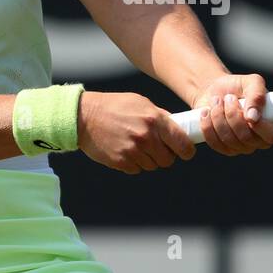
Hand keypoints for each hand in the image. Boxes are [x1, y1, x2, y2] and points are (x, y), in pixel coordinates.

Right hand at [77, 91, 195, 174]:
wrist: (85, 116)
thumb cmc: (114, 107)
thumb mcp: (141, 103)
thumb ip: (161, 117)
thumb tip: (178, 130)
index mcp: (155, 120)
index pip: (183, 144)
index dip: (187, 150)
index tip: (185, 151)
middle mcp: (146, 137)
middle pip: (168, 160)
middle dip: (165, 155)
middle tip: (155, 147)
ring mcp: (133, 151)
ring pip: (153, 166)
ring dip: (148, 159)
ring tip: (135, 145)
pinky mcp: (121, 161)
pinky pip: (137, 169)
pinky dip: (134, 163)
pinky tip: (125, 149)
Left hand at [190, 73, 272, 156]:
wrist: (216, 92)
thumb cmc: (238, 87)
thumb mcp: (252, 82)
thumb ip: (257, 95)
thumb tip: (253, 117)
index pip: (272, 135)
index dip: (258, 126)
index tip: (245, 109)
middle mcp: (260, 140)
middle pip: (246, 138)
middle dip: (232, 115)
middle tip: (228, 98)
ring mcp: (242, 147)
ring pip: (228, 140)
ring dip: (218, 117)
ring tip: (216, 101)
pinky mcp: (225, 148)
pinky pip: (215, 143)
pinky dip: (207, 125)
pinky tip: (206, 112)